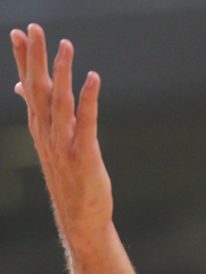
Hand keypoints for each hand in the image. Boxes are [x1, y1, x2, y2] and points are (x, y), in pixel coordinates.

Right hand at [10, 24, 112, 248]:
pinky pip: (85, 122)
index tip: (18, 33)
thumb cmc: (70, 180)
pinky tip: (93, 79)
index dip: (22, 60)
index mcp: (39, 130)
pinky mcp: (83, 155)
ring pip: (59, 102)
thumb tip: (25, 94)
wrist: (80, 219)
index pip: (28, 88)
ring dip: (62, 73)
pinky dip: (88, 99)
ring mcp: (63, 145)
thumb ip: (44, 120)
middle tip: (34, 28)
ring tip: (66, 46)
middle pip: (38, 90)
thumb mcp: (53, 147)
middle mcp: (46, 135)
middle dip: (35, 58)